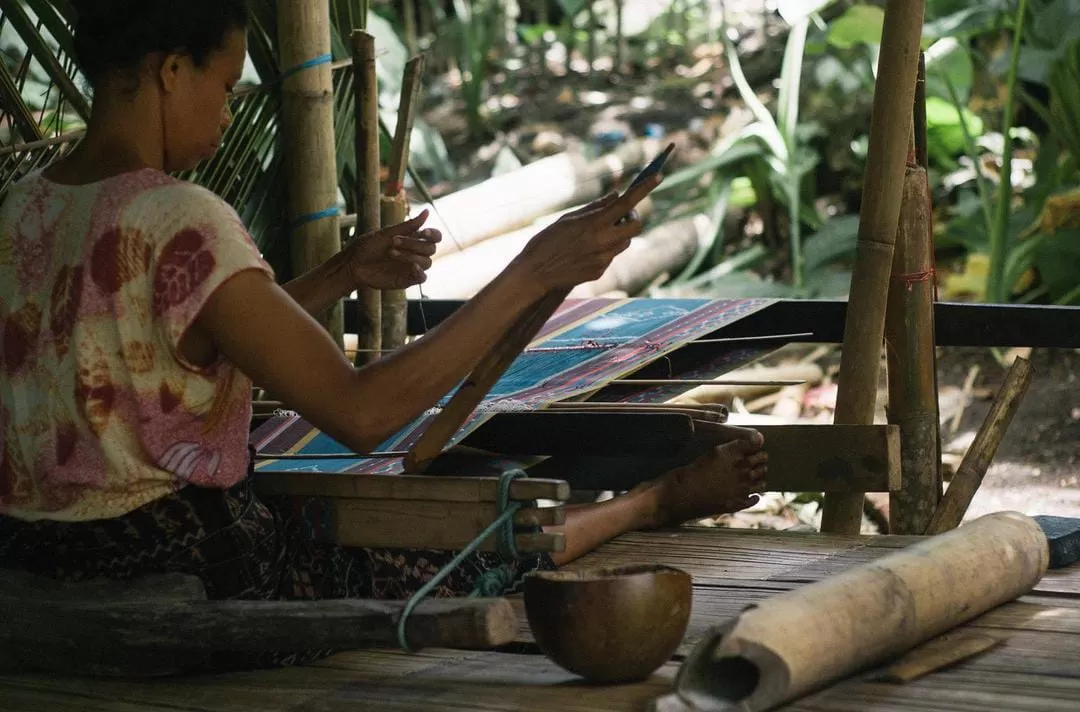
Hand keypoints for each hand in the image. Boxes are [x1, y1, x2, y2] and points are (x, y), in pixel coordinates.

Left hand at [344, 210, 441, 289]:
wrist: (353, 264)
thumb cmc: (368, 246)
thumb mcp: (387, 233)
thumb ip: (409, 225)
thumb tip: (428, 211)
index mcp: (413, 239)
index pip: (434, 237)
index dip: (433, 234)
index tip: (423, 232)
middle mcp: (415, 253)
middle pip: (431, 249)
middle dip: (414, 244)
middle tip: (393, 241)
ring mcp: (412, 267)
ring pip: (427, 262)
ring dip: (411, 256)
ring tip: (391, 252)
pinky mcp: (407, 280)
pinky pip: (422, 277)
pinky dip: (419, 272)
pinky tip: (411, 267)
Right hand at [510, 173, 660, 292]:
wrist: (535, 273)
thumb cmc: (547, 241)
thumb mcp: (568, 218)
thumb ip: (595, 208)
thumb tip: (617, 196)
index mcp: (594, 224)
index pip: (627, 203)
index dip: (645, 189)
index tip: (658, 176)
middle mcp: (603, 242)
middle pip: (635, 227)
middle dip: (633, 218)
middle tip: (621, 215)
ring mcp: (603, 259)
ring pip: (624, 242)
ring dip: (618, 234)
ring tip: (594, 234)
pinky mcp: (600, 271)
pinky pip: (610, 256)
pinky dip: (604, 250)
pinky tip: (583, 252)